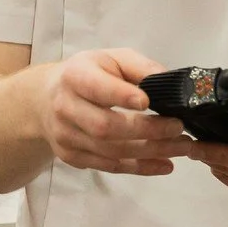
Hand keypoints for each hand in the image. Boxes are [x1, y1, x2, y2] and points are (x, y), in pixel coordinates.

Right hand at [32, 48, 195, 176]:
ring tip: (182, 146)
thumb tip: (168, 80)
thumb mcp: (111, 59)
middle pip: (105, 126)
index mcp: (75, 76)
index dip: (120, 95)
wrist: (45, 99)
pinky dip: (140, 167)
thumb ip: (139, 67)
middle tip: (179, 128)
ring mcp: (67, 136)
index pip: (96, 88)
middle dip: (146, 130)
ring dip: (150, 151)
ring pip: (110, 151)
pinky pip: (109, 166)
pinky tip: (165, 164)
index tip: (147, 101)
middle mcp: (65, 108)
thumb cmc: (88, 74)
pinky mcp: (72, 157)